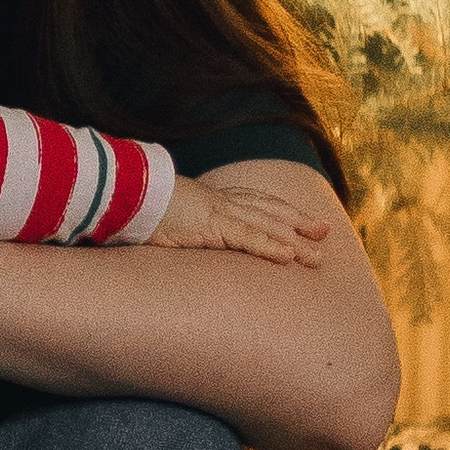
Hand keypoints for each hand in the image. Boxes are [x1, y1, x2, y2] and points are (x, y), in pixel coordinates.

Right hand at [149, 173, 331, 266]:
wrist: (125, 193)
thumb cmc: (140, 204)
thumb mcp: (166, 216)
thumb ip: (180, 226)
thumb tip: (178, 235)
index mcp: (212, 198)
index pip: (254, 202)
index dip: (280, 210)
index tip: (300, 218)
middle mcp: (221, 203)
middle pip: (270, 211)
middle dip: (299, 222)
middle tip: (324, 231)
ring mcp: (219, 213)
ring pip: (268, 227)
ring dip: (295, 242)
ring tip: (317, 256)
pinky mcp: (212, 226)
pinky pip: (248, 238)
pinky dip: (270, 247)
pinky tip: (289, 257)